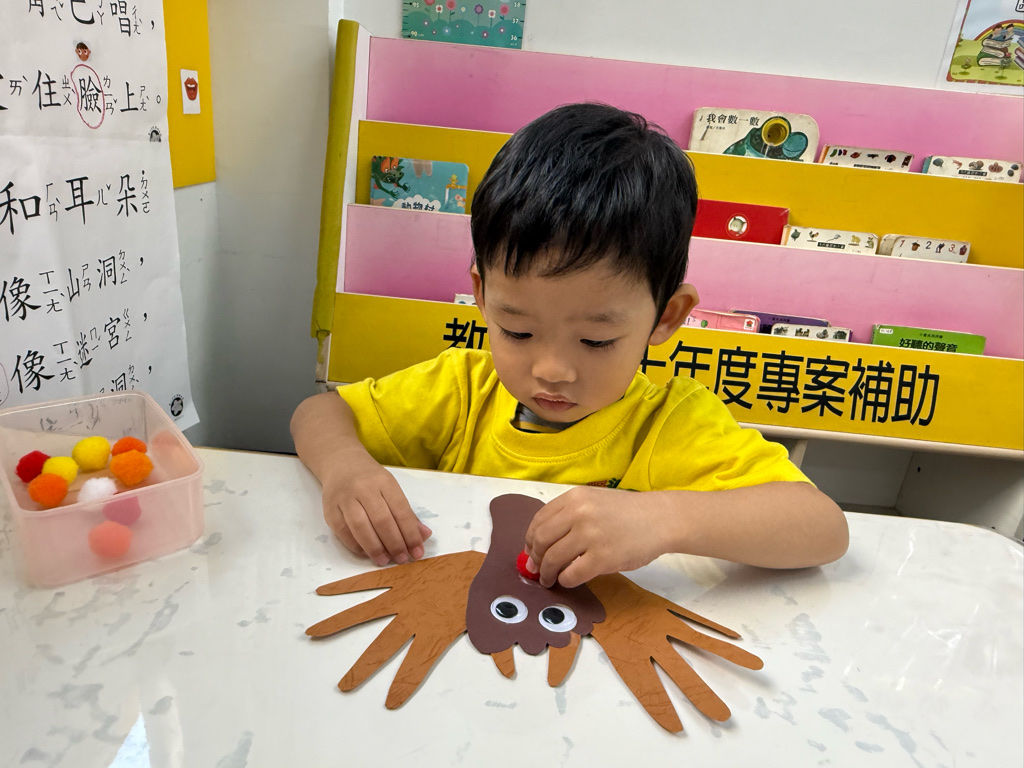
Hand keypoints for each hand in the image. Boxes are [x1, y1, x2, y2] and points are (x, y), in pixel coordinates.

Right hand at [321, 451, 431, 564]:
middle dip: (394, 544)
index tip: (418, 552)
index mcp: (384, 482)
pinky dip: (356, 545)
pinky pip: (343, 532)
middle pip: (382, 520)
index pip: (401, 511)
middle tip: (402, 559)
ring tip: (384, 560)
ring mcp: (344, 498)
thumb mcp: (391, 489)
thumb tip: (424, 536)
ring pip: (361, 527)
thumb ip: (407, 514)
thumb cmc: (371, 480)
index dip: (411, 535)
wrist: (341, 463)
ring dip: (375, 548)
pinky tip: (367, 553)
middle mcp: (364, 488)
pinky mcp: (330, 510)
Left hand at [524, 486, 666, 588]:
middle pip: (541, 540)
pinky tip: (569, 580)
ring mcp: (591, 535)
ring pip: (553, 559)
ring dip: (547, 574)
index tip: (531, 552)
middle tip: (537, 570)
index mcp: (574, 498)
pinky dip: (565, 580)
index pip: (539, 520)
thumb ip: (569, 516)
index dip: (530, 540)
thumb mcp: (594, 502)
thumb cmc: (627, 513)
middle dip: (535, 559)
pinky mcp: (602, 558)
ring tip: (549, 579)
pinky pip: (571, 575)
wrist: (660, 519)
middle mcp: (579, 513)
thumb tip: (539, 544)